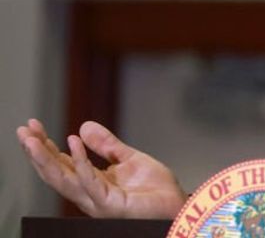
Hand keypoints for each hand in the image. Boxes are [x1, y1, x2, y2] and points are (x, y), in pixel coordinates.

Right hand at [15, 118, 186, 218]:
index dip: (45, 146)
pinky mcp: (110, 204)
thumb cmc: (154, 189)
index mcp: (91, 181)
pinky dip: (80, 162)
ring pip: (63, 179)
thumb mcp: (129, 159)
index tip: (32, 126)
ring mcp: (96, 200)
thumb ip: (107, 145)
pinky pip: (90, 181)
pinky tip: (72, 143)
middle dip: (37, 152)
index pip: (60, 163)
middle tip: (23, 131)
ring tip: (33, 139)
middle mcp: (88, 193)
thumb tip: (83, 126)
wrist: (175, 205)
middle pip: (54, 172)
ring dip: (46, 158)